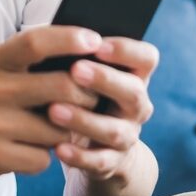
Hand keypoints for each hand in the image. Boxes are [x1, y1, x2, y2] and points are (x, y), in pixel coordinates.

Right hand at [0, 26, 101, 184]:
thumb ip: (17, 58)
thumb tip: (70, 48)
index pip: (35, 42)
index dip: (68, 39)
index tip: (94, 41)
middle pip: (61, 87)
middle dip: (87, 95)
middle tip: (92, 98)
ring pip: (58, 129)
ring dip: (65, 131)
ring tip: (53, 128)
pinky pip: (42, 158)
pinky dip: (43, 156)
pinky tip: (28, 149)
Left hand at [48, 37, 158, 180]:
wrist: (93, 144)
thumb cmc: (81, 90)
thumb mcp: (83, 70)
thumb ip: (75, 54)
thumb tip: (49, 32)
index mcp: (132, 75)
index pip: (146, 57)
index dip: (126, 50)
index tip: (98, 44)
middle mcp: (136, 105)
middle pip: (134, 92)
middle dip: (105, 79)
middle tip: (76, 69)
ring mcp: (127, 135)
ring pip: (115, 130)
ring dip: (84, 119)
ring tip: (54, 110)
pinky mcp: (111, 163)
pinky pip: (100, 162)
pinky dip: (80, 156)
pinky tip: (59, 148)